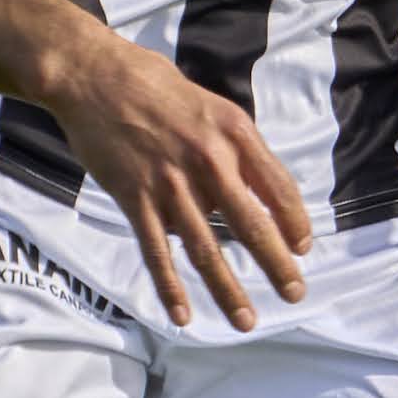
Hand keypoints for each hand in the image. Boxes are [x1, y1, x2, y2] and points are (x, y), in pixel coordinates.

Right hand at [42, 28, 310, 328]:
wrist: (95, 76)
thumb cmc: (155, 85)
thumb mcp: (212, 105)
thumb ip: (236, 146)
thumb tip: (259, 189)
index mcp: (234, 133)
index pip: (278, 187)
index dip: (295, 222)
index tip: (302, 248)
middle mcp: (208, 160)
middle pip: (250, 225)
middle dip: (277, 265)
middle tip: (295, 294)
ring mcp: (170, 183)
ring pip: (206, 248)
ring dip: (228, 290)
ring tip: (246, 320)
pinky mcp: (134, 198)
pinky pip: (157, 251)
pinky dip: (170, 287)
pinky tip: (182, 314)